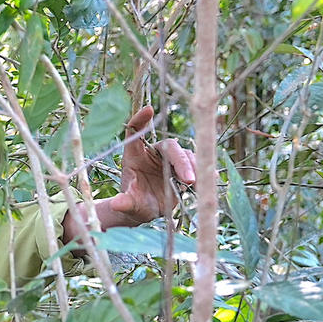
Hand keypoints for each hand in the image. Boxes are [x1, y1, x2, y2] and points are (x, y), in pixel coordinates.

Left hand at [93, 105, 198, 230]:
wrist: (146, 211)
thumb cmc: (133, 204)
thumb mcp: (129, 205)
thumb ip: (124, 202)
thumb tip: (118, 204)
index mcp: (135, 156)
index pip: (134, 132)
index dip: (140, 120)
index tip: (149, 110)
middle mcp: (154, 154)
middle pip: (170, 147)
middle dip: (180, 161)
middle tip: (187, 179)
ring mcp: (170, 160)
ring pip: (185, 155)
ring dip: (192, 167)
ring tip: (193, 183)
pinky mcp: (183, 168)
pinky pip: (195, 165)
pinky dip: (200, 172)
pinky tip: (205, 181)